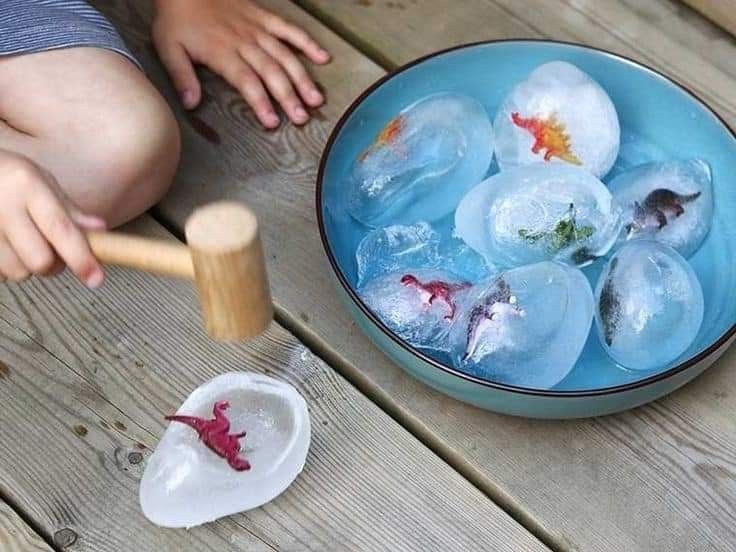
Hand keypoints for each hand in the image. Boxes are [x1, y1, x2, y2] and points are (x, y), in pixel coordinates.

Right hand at [0, 150, 105, 286]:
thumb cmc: (10, 178)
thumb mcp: (42, 182)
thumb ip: (70, 210)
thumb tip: (99, 230)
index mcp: (27, 186)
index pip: (60, 229)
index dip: (81, 258)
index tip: (96, 279)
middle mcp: (3, 206)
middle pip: (39, 260)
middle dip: (53, 265)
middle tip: (51, 250)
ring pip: (17, 271)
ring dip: (27, 266)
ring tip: (22, 243)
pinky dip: (6, 266)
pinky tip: (4, 246)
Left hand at [152, 0, 330, 127]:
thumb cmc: (176, 19)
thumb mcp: (169, 48)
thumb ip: (181, 77)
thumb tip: (191, 104)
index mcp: (223, 52)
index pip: (247, 82)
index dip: (261, 102)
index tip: (273, 122)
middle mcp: (245, 42)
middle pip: (271, 72)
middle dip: (288, 96)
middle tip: (301, 118)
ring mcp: (258, 28)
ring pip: (285, 55)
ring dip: (302, 77)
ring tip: (315, 99)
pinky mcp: (264, 16)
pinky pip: (289, 29)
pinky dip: (307, 43)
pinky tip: (322, 58)